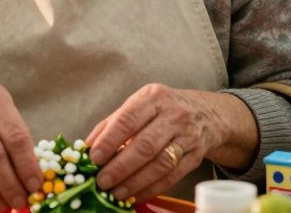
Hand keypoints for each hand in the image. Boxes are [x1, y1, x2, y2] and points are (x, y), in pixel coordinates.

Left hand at [85, 85, 256, 202]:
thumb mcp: (138, 105)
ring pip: (160, 163)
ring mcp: (187, 136)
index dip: (109, 141)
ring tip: (116, 192)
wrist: (204, 113)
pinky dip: (152, 188)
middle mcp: (173, 114)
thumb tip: (86, 147)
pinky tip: (136, 194)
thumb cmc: (162, 109)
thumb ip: (111, 124)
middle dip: (120, 166)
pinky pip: (172, 176)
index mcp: (153, 97)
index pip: (128, 120)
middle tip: (102, 181)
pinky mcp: (195, 155)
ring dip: (135, 181)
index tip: (94, 158)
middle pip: (145, 145)